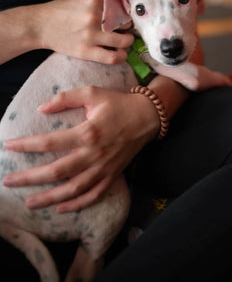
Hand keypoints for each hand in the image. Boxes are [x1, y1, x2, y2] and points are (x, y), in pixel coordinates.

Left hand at [4, 87, 159, 211]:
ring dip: (49, 198)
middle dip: (30, 178)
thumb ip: (65, 98)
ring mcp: (103, 168)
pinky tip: (60, 208)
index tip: (8, 146)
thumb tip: (41, 108)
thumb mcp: (92, 92)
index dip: (26, 145)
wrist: (147, 116)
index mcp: (87, 132)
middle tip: (9, 182)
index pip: (49, 142)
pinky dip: (77, 205)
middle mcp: (93, 154)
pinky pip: (93, 195)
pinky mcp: (112, 175)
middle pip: (56, 172)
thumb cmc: (118, 103)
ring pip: (73, 189)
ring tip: (29, 203)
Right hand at [36, 0, 133, 63]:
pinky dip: (121, 57)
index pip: (124, 7)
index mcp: (94, 0)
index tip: (127, 20)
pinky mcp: (85, 51)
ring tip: (123, 43)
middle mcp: (94, 16)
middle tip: (125, 31)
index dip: (128, 15)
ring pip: (124, 41)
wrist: (40, 25)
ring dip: (127, 43)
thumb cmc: (62, 12)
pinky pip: (113, 57)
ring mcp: (90, 34)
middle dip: (128, 28)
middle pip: (127, 24)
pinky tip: (120, 54)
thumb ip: (103, 3)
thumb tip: (126, 9)